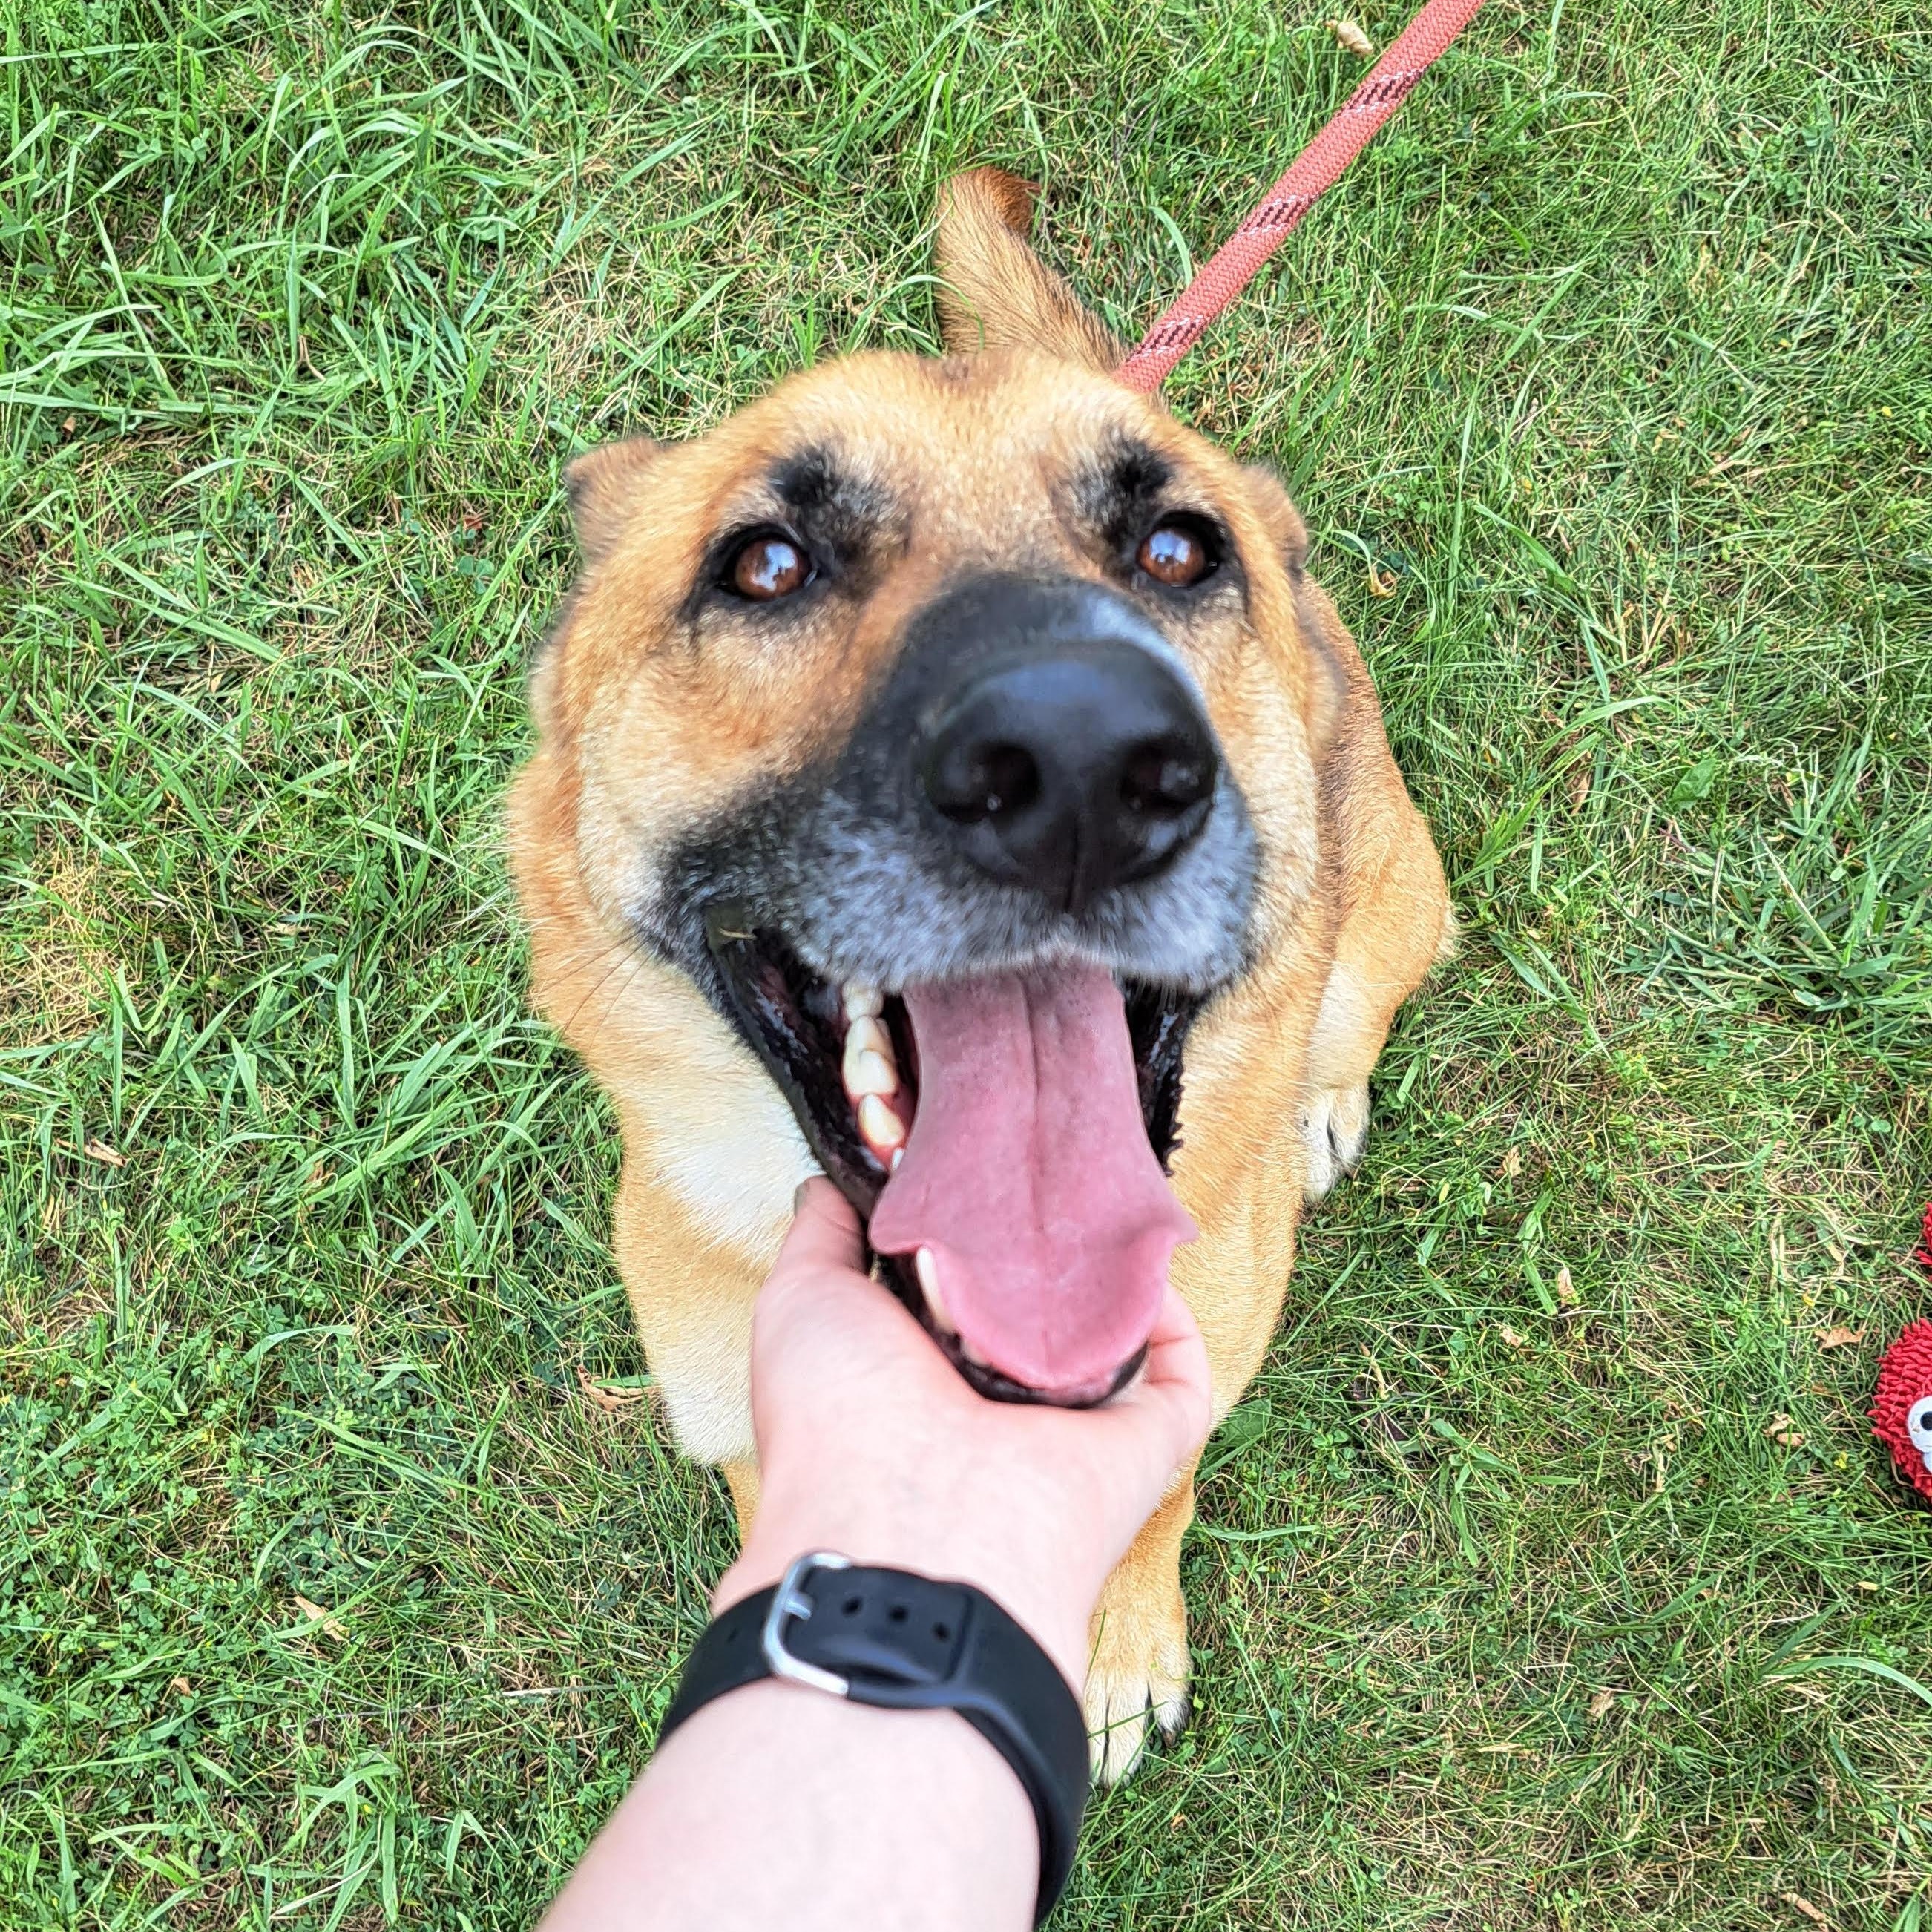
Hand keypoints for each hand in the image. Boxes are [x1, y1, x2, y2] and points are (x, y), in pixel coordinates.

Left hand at [716, 1180, 1212, 1688]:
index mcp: (918, 1365)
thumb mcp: (802, 1298)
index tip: (983, 1150)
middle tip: (1052, 1158)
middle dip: (1050, 1230)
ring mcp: (1070, 1420)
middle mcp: (995, 1392)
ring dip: (1116, 1263)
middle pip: (1042, 1297)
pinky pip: (1180, 1376)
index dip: (973, 1217)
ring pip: (1113, 1328)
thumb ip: (823, 1232)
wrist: (909, 1524)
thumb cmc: (839, 1415)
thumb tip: (837, 1176)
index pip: (960, 1279)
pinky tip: (1147, 1262)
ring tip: (1103, 1189)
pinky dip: (1175, 1320)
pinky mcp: (1141, 1441)